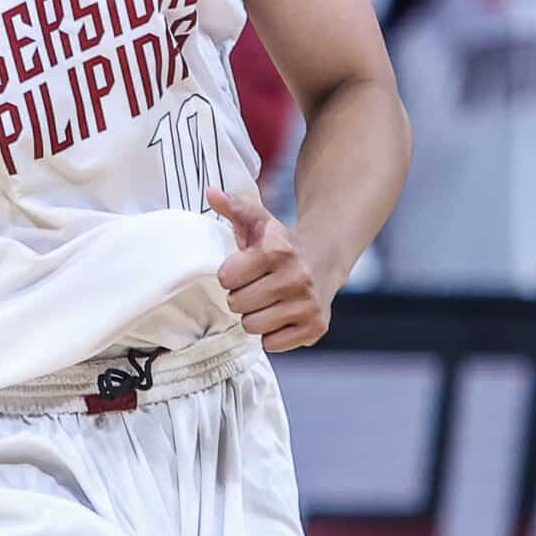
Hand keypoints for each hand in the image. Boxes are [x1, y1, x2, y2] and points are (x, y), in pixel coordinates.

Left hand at [207, 187, 329, 351]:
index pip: (226, 278)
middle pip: (237, 304)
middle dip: (241, 296)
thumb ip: (233, 208)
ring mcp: (307, 305)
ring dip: (255, 316)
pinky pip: (272, 343)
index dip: (230, 274)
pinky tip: (281, 315)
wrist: (324, 258)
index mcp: (277, 250)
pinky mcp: (315, 327)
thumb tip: (210, 192)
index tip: (243, 269)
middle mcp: (296, 277)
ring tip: (267, 301)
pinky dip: (273, 333)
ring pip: (252, 326)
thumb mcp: (259, 221)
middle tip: (255, 286)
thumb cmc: (281, 244)